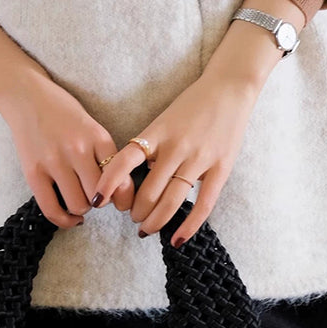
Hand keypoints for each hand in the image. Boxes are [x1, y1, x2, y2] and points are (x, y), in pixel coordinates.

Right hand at [0, 69, 134, 227]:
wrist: (26, 96)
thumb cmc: (62, 111)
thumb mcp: (91, 125)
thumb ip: (104, 153)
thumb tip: (118, 191)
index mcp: (97, 136)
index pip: (119, 177)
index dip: (122, 195)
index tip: (120, 200)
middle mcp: (78, 149)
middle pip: (100, 194)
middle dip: (101, 201)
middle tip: (95, 195)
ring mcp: (54, 161)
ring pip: (78, 204)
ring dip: (82, 207)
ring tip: (79, 198)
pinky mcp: (33, 172)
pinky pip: (51, 209)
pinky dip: (64, 220)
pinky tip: (70, 217)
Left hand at [90, 71, 259, 246]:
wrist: (229, 89)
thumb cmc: (192, 104)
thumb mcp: (163, 120)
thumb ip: (150, 146)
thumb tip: (134, 177)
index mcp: (157, 132)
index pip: (125, 160)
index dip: (109, 182)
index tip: (97, 199)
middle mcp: (175, 147)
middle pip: (148, 190)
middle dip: (136, 211)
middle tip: (132, 218)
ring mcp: (199, 158)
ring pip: (171, 200)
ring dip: (155, 221)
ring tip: (146, 229)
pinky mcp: (220, 168)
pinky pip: (203, 204)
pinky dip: (188, 225)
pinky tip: (177, 239)